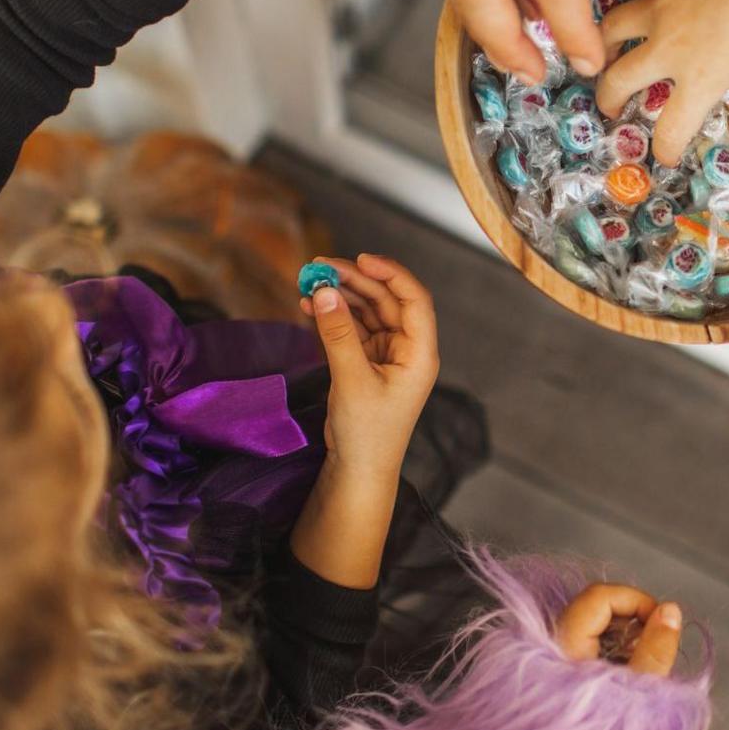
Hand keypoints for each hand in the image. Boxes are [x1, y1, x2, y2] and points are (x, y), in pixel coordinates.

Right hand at [302, 254, 439, 481]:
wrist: (358, 470)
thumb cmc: (368, 433)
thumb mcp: (352, 380)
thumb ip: (338, 334)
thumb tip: (325, 291)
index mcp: (419, 353)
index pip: (413, 300)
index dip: (390, 274)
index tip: (361, 259)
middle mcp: (407, 350)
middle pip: (385, 301)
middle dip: (355, 281)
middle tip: (320, 267)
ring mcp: (386, 355)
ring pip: (366, 312)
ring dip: (340, 296)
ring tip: (308, 282)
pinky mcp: (366, 363)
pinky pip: (351, 330)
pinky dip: (332, 317)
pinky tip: (308, 306)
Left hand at [554, 583, 684, 676]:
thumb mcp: (638, 692)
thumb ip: (655, 650)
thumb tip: (670, 610)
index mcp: (566, 646)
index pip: (600, 595)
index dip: (636, 600)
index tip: (660, 622)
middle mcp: (553, 646)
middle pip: (597, 605)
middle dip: (632, 618)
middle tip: (651, 647)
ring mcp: (552, 658)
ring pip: (593, 623)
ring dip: (622, 634)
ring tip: (637, 665)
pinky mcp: (557, 670)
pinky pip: (586, 642)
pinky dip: (610, 648)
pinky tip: (622, 672)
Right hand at [593, 0, 728, 163]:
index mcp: (699, 80)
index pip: (672, 130)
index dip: (666, 149)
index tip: (666, 155)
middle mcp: (668, 49)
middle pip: (619, 81)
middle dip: (608, 98)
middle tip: (610, 103)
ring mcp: (661, 7)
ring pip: (612, 28)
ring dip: (604, 41)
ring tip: (606, 47)